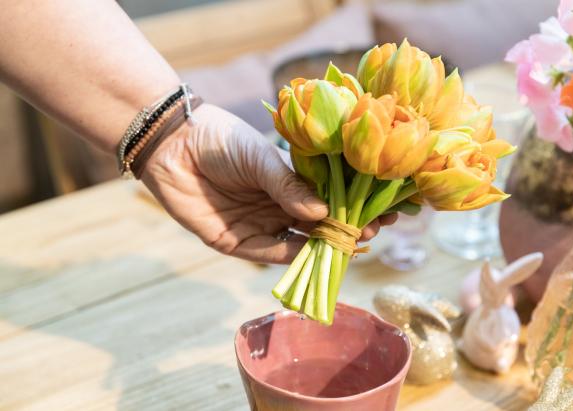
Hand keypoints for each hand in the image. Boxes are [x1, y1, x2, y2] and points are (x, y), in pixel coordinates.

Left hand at [141, 104, 395, 263]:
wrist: (172, 146)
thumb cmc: (220, 140)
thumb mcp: (260, 157)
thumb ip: (289, 185)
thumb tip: (324, 214)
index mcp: (291, 180)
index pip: (332, 197)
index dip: (356, 204)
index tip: (385, 207)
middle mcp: (281, 205)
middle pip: (322, 224)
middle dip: (349, 228)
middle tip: (374, 229)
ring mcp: (262, 224)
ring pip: (302, 243)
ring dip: (327, 247)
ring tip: (354, 244)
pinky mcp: (240, 243)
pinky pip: (273, 254)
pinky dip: (296, 258)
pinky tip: (317, 254)